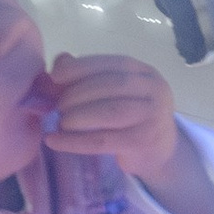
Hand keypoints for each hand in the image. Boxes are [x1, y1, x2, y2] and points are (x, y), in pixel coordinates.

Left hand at [37, 48, 182, 186]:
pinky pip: (102, 140)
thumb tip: (60, 61)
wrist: (159, 152)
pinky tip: (53, 140)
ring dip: (77, 116)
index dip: (81, 67)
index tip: (54, 75)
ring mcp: (152, 117)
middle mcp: (154, 91)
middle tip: (57, 106)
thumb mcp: (115, 94)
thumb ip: (88, 76)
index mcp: (145, 73)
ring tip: (59, 122)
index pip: (111, 64)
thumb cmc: (131, 118)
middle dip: (77, 93)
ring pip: (109, 112)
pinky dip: (74, 141)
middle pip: (111, 86)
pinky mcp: (143, 142)